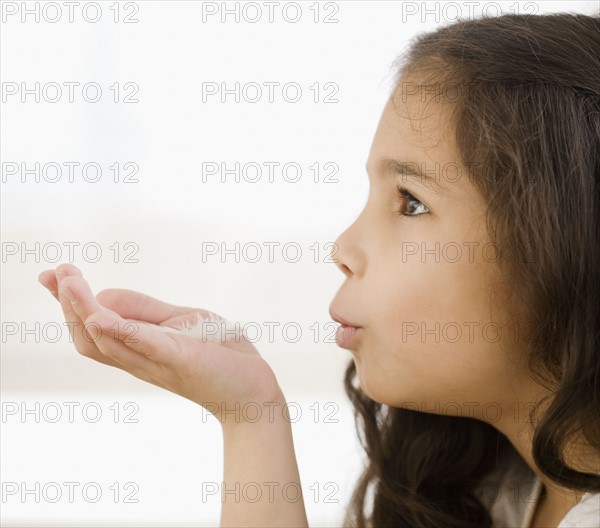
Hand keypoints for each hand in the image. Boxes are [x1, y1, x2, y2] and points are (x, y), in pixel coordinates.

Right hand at [38, 263, 282, 424]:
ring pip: (107, 342)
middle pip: (89, 337)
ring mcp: (158, 362)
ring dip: (83, 310)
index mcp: (139, 349)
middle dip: (68, 304)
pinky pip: (145, 345)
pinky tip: (101, 315)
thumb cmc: (219, 355)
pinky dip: (121, 330)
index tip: (52, 275)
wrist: (254, 390)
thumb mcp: (180, 322)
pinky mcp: (181, 359)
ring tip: (69, 282)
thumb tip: (104, 294)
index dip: (69, 303)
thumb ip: (145, 311)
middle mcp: (140, 360)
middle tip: (56, 273)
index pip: (94, 327)